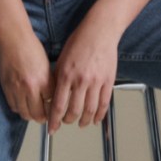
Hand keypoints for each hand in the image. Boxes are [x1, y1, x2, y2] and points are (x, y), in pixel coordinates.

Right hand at [0, 33, 54, 124]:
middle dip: (43, 118)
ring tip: (34, 111)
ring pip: (25, 114)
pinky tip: (23, 104)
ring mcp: (17, 89)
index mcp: (44, 80)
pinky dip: (19, 108)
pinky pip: (13, 107)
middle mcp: (30, 87)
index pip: (52, 105)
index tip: (55, 110)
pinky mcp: (6, 88)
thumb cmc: (31, 47)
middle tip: (45, 116)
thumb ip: (48, 83)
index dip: (54, 109)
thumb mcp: (46, 66)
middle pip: (38, 114)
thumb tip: (51, 98)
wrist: (13, 39)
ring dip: (31, 115)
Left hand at [47, 17, 119, 134]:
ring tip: (80, 124)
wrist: (100, 31)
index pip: (58, 105)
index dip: (54, 120)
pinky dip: (99, 115)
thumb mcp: (62, 59)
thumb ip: (59, 78)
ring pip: (89, 110)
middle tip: (65, 123)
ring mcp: (96, 82)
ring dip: (84, 121)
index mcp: (66, 75)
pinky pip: (104, 103)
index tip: (52, 128)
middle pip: (74, 111)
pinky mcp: (108, 81)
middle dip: (68, 121)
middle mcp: (81, 81)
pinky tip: (95, 120)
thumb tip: (55, 95)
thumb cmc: (80, 41)